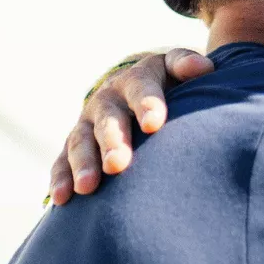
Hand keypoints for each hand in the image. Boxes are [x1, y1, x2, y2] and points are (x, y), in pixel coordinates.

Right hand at [48, 49, 213, 205]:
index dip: (147, 105)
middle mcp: (107, 99)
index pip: (141, 89)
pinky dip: (61, 178)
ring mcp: (88, 122)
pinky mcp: (75, 143)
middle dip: (112, 142)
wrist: (136, 87)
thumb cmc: (166, 83)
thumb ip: (186, 64)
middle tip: (117, 165)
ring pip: (82, 141)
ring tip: (87, 187)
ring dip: (83, 164)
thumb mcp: (174, 68)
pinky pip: (63, 160)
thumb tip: (202, 67)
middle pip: (108, 120)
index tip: (154, 124)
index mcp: (136, 79)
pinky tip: (61, 199)